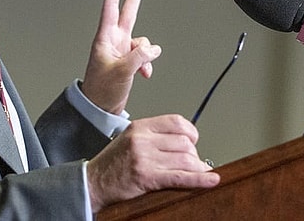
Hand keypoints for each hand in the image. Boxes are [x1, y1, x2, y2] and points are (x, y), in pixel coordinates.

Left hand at [81, 0, 160, 113]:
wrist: (100, 108)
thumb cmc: (102, 90)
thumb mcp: (121, 71)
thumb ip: (139, 57)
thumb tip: (153, 49)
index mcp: (105, 39)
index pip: (110, 8)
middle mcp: (113, 41)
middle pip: (126, 14)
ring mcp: (121, 51)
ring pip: (141, 41)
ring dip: (147, 53)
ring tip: (143, 69)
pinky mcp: (128, 61)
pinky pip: (144, 55)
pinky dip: (148, 64)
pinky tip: (144, 74)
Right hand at [86, 114, 219, 212]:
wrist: (93, 182)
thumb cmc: (111, 163)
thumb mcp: (129, 139)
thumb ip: (153, 136)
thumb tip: (185, 143)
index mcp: (139, 127)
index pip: (177, 122)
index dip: (191, 133)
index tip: (192, 142)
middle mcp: (142, 140)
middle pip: (184, 143)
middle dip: (194, 155)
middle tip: (192, 163)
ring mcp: (144, 158)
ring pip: (186, 160)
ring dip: (197, 169)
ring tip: (197, 173)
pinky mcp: (147, 177)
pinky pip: (180, 177)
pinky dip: (200, 180)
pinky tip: (211, 180)